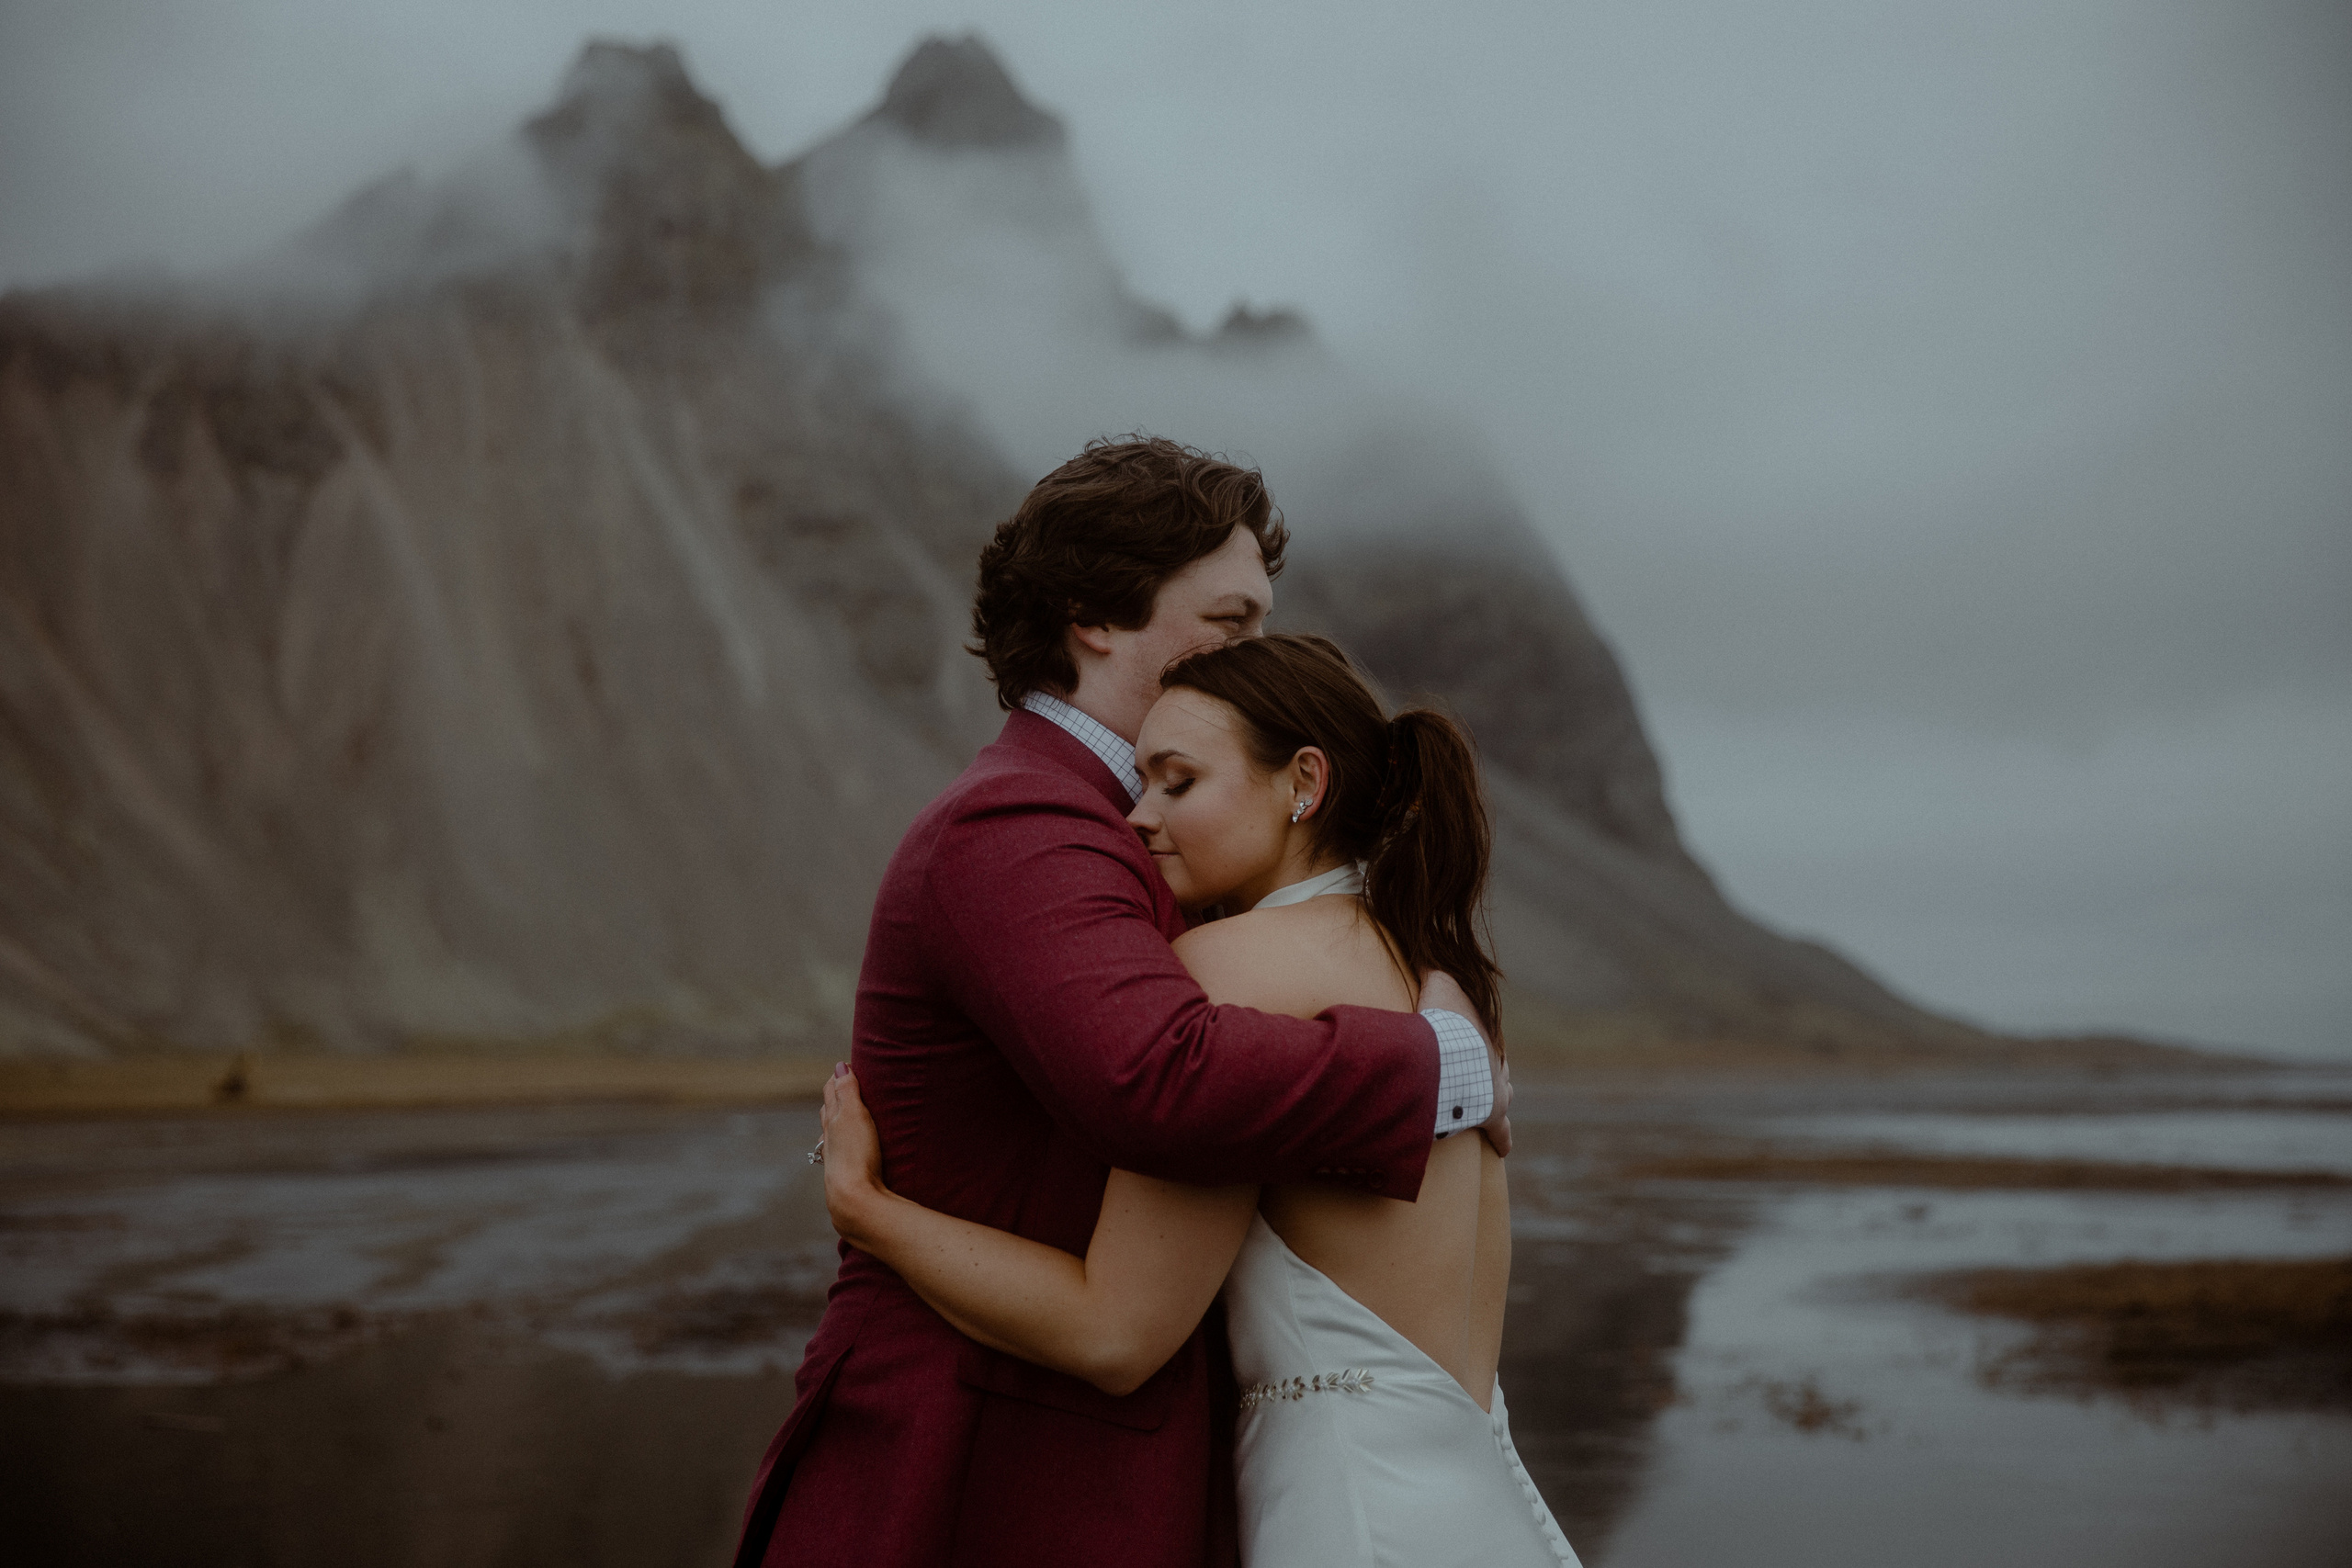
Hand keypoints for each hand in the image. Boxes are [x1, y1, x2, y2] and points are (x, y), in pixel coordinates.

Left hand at [820, 1064, 889, 1242]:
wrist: (853, 1201)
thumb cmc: (856, 1156)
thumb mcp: (853, 1116)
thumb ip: (847, 1091)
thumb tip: (839, 1066)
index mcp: (832, 1121)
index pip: (831, 1094)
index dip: (837, 1079)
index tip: (844, 1067)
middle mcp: (830, 1139)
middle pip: (828, 1113)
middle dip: (834, 1097)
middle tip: (843, 1083)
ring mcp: (836, 1159)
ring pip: (832, 1135)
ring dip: (837, 1123)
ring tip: (843, 1116)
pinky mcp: (846, 1176)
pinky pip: (841, 1155)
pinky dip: (843, 1146)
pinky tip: (847, 1152)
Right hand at [1416, 972, 1511, 1157]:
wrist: (1447, 1051)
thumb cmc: (1442, 1020)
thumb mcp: (1437, 982)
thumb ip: (1430, 968)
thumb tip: (1421, 949)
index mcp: (1482, 1032)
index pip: (1485, 1036)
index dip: (1478, 1040)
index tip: (1470, 1040)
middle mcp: (1495, 1059)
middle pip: (1499, 1064)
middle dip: (1492, 1067)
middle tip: (1482, 1070)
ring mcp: (1497, 1087)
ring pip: (1503, 1093)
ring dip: (1497, 1097)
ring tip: (1490, 1104)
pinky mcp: (1492, 1114)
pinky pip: (1501, 1131)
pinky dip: (1503, 1138)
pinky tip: (1504, 1148)